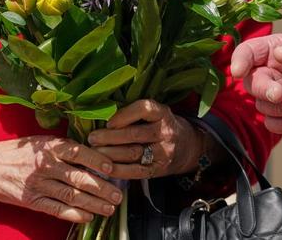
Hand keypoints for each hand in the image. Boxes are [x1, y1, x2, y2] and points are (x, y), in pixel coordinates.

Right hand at [0, 136, 120, 222]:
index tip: (112, 168)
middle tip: (118, 194)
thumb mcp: (42, 142)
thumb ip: (65, 147)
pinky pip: (57, 209)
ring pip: (71, 196)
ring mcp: (38, 185)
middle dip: (102, 188)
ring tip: (110, 208)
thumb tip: (98, 152)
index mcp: (50, 147)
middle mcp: (46, 166)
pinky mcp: (32, 201)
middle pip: (79, 178)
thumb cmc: (20, 152)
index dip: (97, 161)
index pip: (79, 153)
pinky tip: (89, 216)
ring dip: (94, 204)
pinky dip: (74, 214)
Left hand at [86, 100, 203, 179]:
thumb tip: (101, 115)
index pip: (144, 109)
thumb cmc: (163, 127)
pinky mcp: (158, 169)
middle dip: (109, 137)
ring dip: (109, 154)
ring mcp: (163, 152)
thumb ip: (135, 114)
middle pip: (134, 134)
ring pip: (133, 153)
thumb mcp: (157, 114)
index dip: (124, 115)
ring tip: (94, 152)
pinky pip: (136, 171)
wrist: (188, 148)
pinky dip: (118, 170)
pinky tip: (104, 168)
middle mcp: (165, 132)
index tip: (108, 121)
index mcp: (163, 113)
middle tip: (92, 138)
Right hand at [229, 27, 281, 132]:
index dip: (239, 60)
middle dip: (263, 90)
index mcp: (271, 50)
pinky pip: (272, 124)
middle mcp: (268, 72)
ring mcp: (273, 93)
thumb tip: (280, 54)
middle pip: (250, 83)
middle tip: (279, 94)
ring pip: (262, 106)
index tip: (238, 72)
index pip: (246, 52)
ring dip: (281, 108)